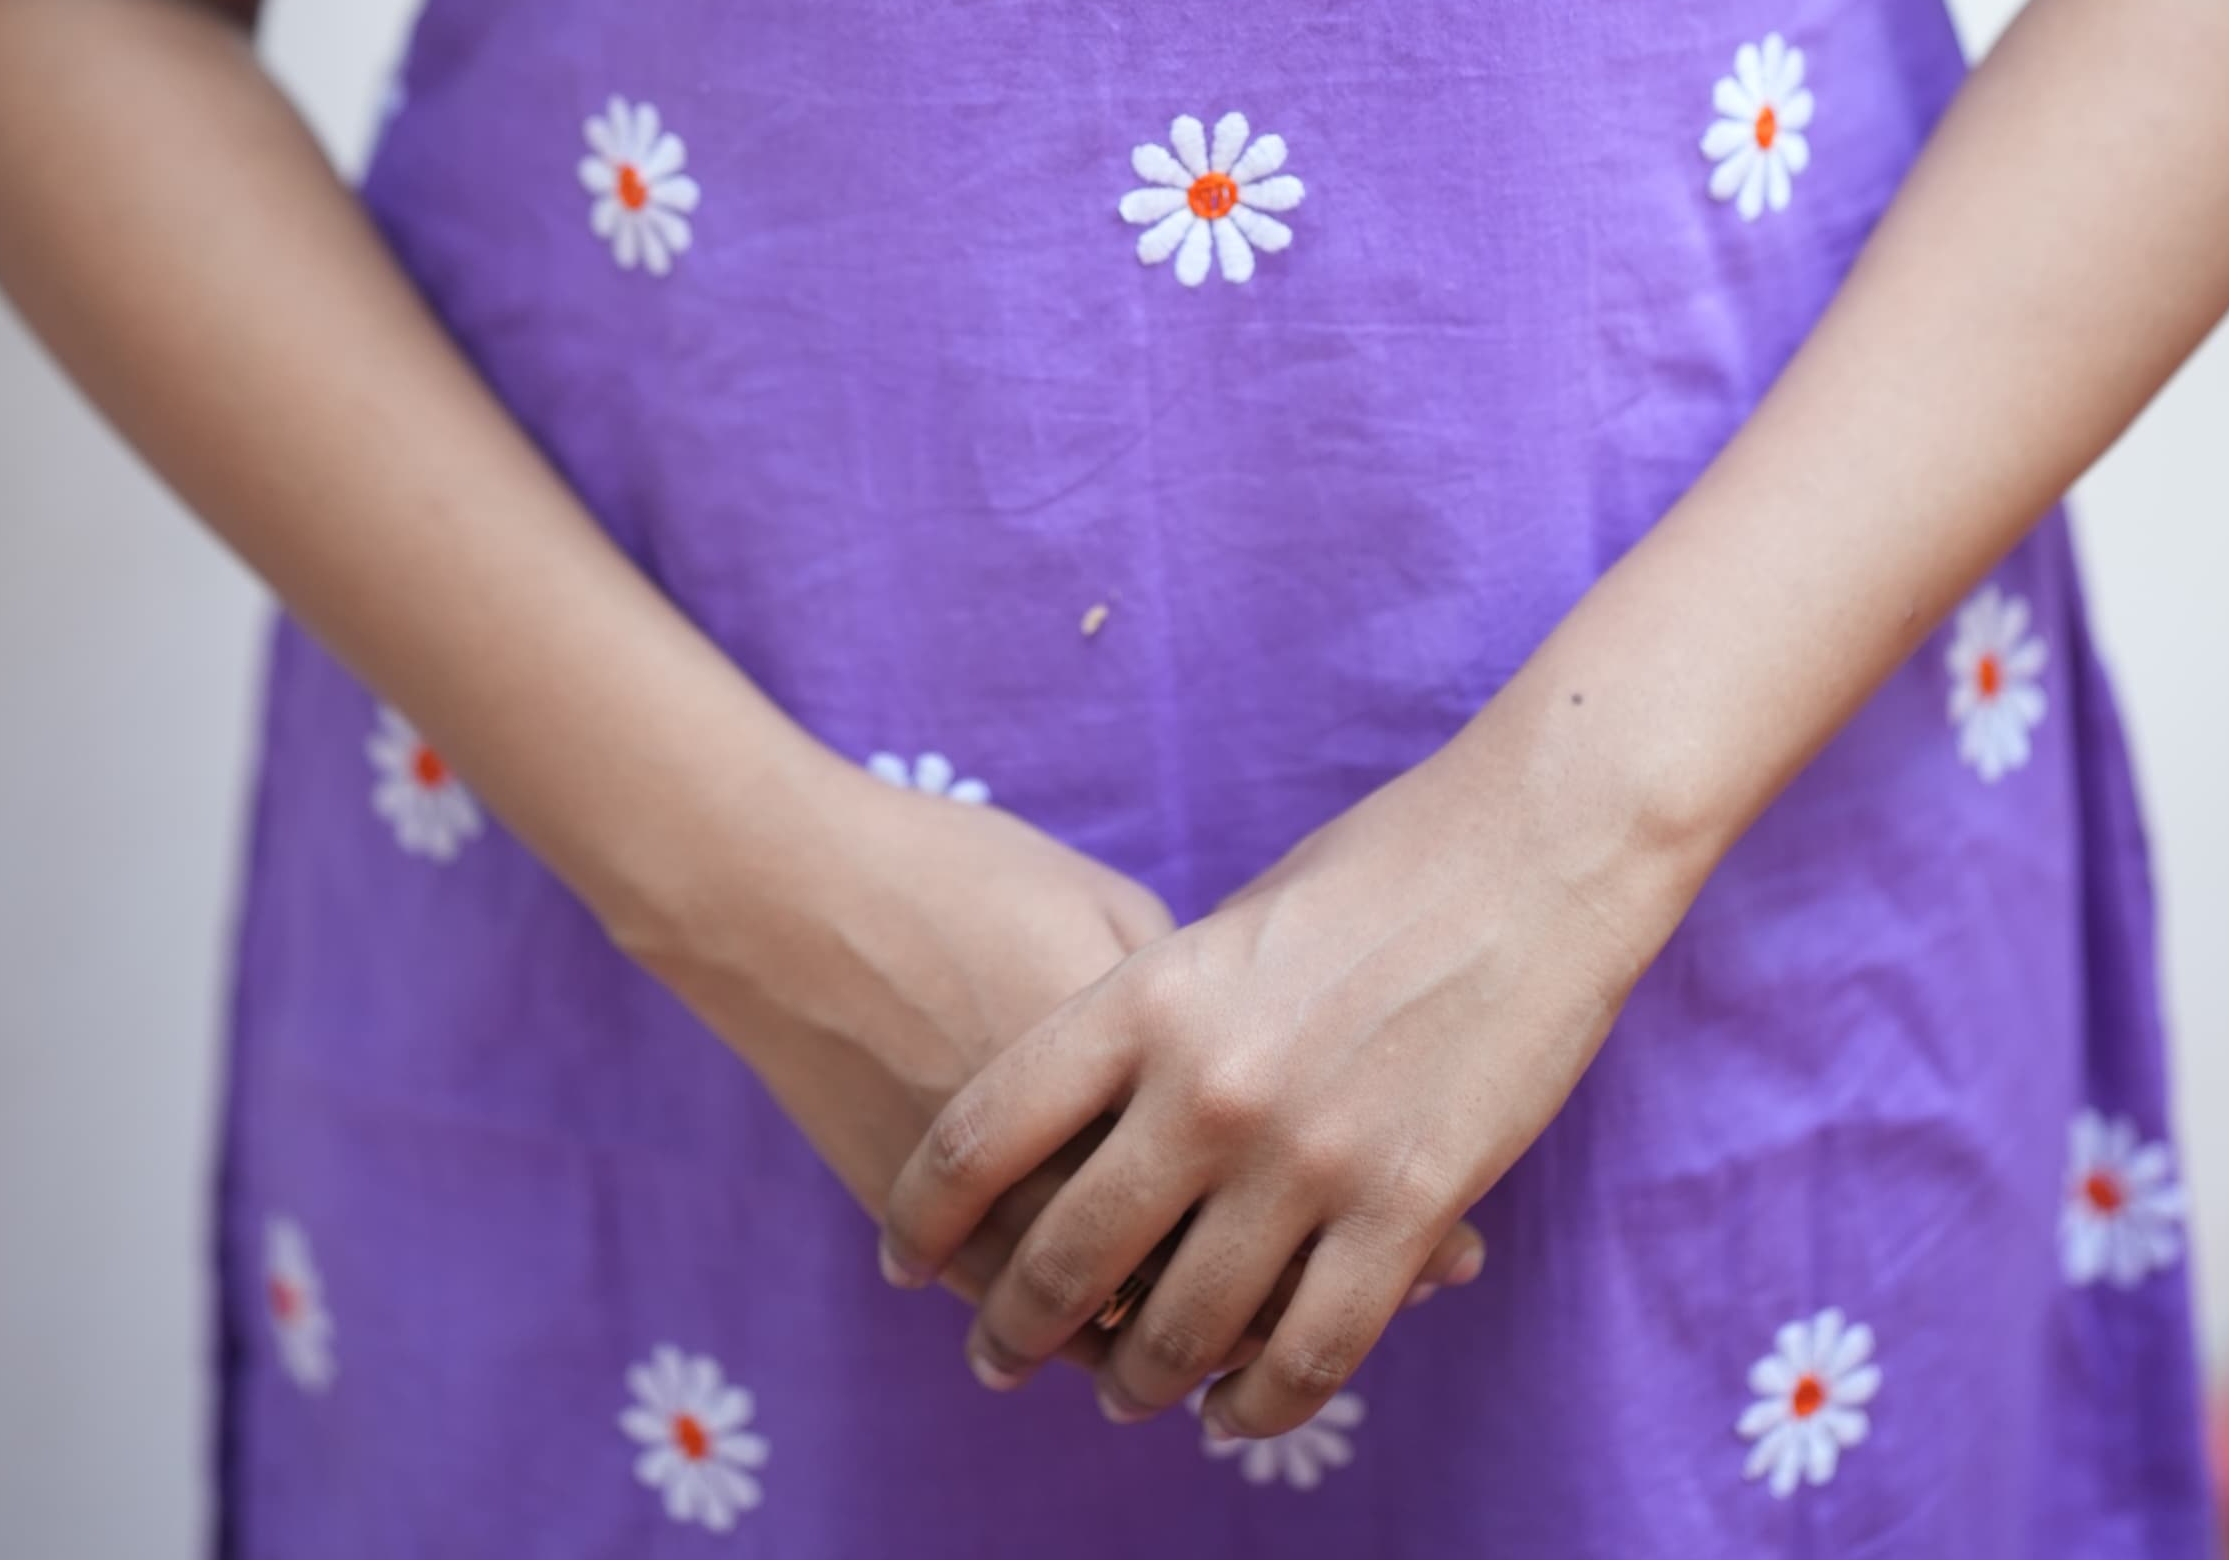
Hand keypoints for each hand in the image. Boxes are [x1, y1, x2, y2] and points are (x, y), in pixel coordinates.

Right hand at [628, 750, 1478, 1365]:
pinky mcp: (938, 1234)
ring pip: (1134, 1318)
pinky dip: (1091, 1336)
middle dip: (1302, 1308)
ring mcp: (1017, 1191)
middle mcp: (1104, 1124)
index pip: (1301, 1161)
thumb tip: (1291, 1058)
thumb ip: (1197, 996)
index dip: (1380, 1221)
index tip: (1439, 1247)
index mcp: (1165, 1030)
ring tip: (1242, 1352)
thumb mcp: (1104, 914)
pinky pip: (1041, 1319)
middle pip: (1233, 1264)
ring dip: (1191, 1347)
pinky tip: (1119, 1335)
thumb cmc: (959, 876)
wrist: (789, 896)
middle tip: (1356, 1312)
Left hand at [879, 693, 1693, 1441]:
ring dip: (1134, 1378)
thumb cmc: (1379, 867)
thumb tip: (1095, 1106)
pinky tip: (1234, 1411)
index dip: (922, 1210)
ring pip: (1182, 1327)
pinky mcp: (1408, 1211)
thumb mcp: (1232, 923)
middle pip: (1066, 1253)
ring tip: (1119, 1393)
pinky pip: (1309, 1352)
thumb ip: (1160, 1015)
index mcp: (1149, 996)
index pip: (984, 1129)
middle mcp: (1209, 1088)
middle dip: (1015, 1327)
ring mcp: (1309, 1159)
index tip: (901, 1258)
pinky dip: (1260, 1402)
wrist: (1533, 854)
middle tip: (997, 1360)